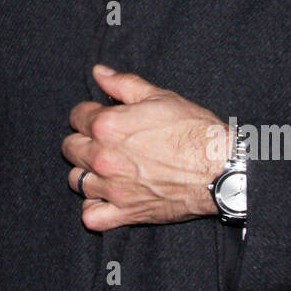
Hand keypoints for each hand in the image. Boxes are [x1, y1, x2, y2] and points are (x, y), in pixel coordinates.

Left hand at [63, 65, 226, 231]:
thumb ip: (122, 84)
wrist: (220, 168)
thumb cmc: (193, 130)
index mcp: (107, 126)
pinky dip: (93, 208)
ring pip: (76, 181)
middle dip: (83, 141)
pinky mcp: (127, 212)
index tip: (102, 117)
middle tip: (103, 141)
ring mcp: (113, 188)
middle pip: (71, 149)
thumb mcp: (159, 96)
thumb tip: (98, 73)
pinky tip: (104, 197)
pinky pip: (92, 217)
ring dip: (86, 173)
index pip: (77, 116)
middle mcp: (103, 158)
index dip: (88, 114)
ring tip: (104, 167)